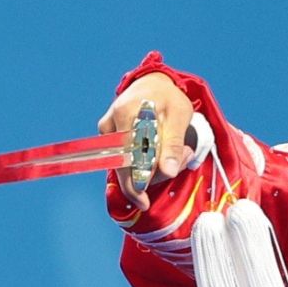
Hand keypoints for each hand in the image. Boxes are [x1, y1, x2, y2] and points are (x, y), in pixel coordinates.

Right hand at [97, 72, 197, 209]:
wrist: (153, 85)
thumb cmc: (168, 98)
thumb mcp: (179, 115)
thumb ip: (172, 144)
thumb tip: (167, 171)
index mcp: (127, 115)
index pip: (128, 159)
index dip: (136, 184)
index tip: (145, 202)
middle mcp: (111, 125)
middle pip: (124, 168)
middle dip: (153, 176)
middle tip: (180, 161)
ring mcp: (107, 132)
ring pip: (126, 167)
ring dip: (154, 169)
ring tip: (179, 151)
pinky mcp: (109, 137)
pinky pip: (125, 161)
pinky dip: (146, 163)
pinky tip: (163, 152)